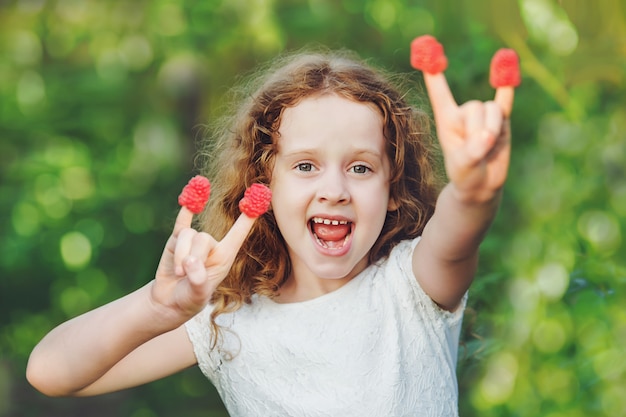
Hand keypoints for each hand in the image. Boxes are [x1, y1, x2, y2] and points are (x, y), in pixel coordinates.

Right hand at [151, 206, 255, 319]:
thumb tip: (191, 262)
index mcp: (225, 257)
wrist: (169, 301)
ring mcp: (194, 241)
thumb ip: (198, 280)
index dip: (248, 217)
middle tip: (185, 274)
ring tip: (179, 274)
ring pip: (187, 235)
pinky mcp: (177, 240)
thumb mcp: (197, 295)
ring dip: (181, 255)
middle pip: (203, 238)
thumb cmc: (190, 299)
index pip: (239, 233)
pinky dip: (186, 209)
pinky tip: (188, 197)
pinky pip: (181, 222)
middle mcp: (212, 246)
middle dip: (193, 256)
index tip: (259, 197)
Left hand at [423, 65, 514, 202]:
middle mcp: (464, 113)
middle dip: (478, 129)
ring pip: (492, 110)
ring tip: (488, 148)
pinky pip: (505, 100)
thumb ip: (473, 151)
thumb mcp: (464, 165)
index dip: (434, 75)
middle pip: (474, 107)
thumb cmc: (465, 175)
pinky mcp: (503, 119)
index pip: (440, 93)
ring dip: (493, 129)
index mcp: (447, 120)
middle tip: (478, 150)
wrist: (483, 184)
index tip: (428, 52)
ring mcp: (484, 115)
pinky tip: (507, 62)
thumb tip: (488, 135)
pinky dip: (507, 84)